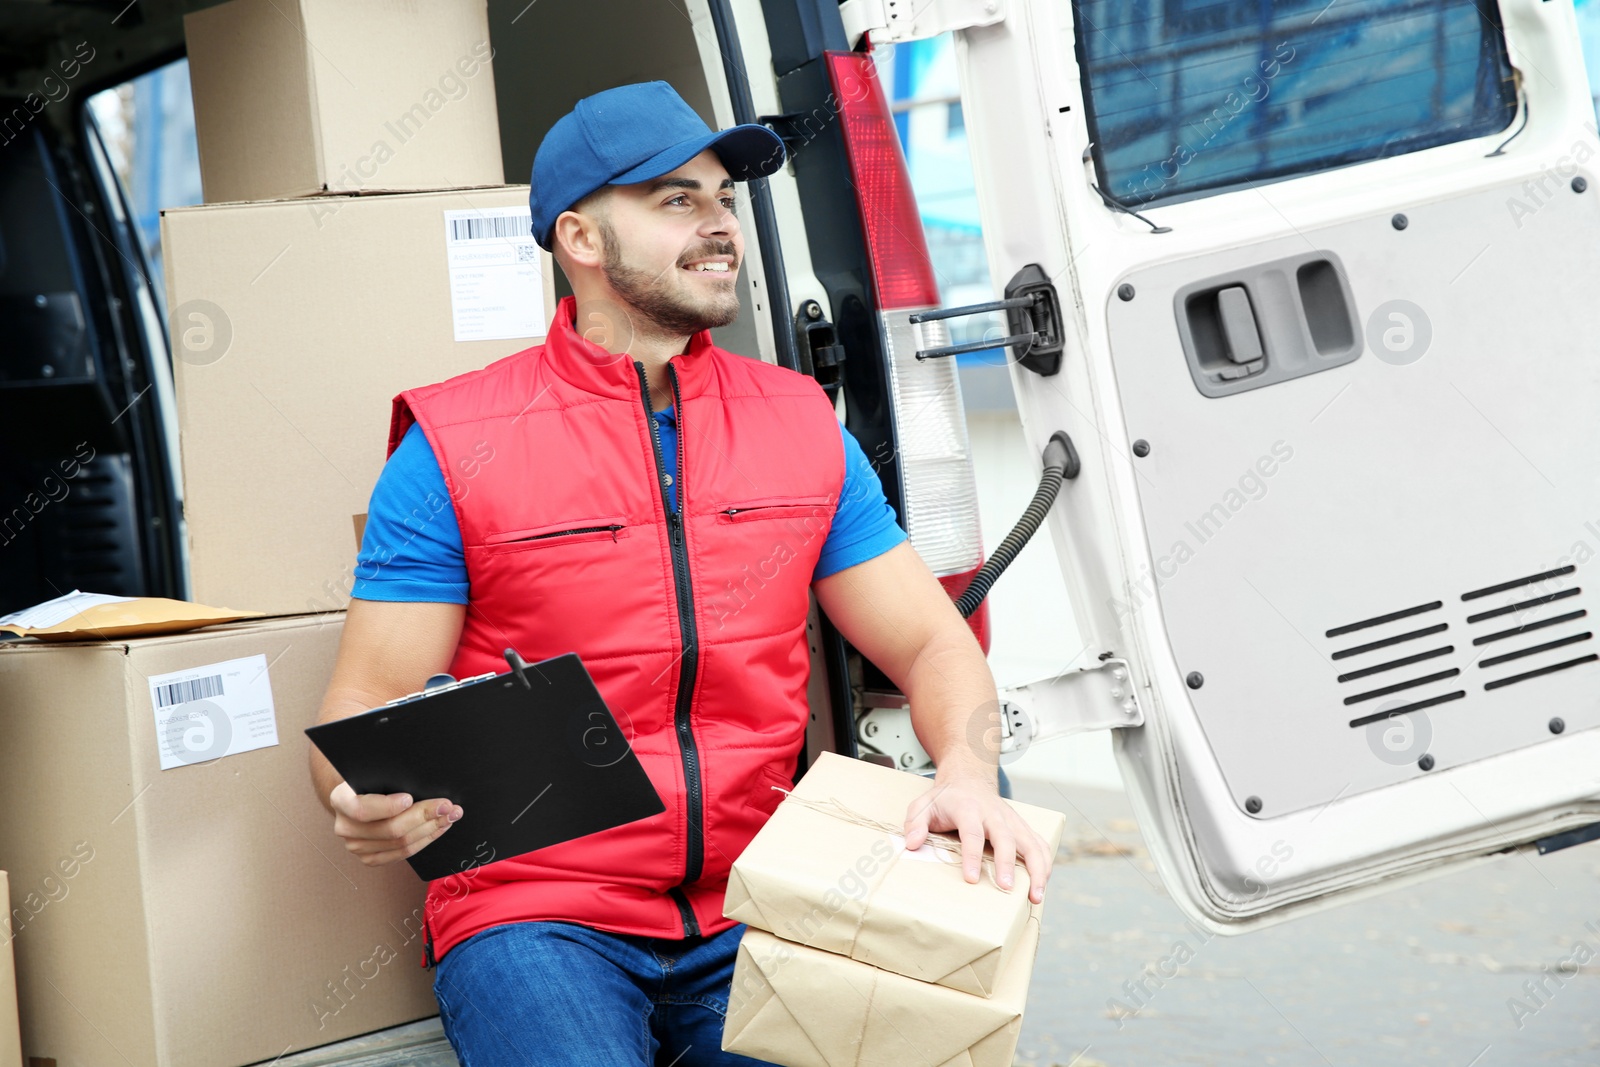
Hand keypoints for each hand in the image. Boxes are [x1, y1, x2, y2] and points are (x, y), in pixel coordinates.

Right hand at [329, 781, 462, 866]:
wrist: (359, 798)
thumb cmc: (371, 781)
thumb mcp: (373, 771)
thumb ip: (389, 774)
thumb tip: (420, 778)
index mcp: (341, 800)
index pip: (363, 809)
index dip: (388, 806)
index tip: (410, 798)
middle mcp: (345, 827)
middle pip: (390, 829)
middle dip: (423, 816)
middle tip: (446, 805)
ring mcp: (357, 846)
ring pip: (400, 843)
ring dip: (431, 829)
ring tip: (449, 815)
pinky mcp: (370, 858)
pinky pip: (403, 853)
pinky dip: (425, 840)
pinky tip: (439, 828)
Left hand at [903, 772, 1053, 903]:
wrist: (969, 779)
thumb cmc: (945, 799)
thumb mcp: (923, 805)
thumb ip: (915, 823)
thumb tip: (912, 844)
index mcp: (968, 809)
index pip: (972, 833)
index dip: (972, 856)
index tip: (972, 879)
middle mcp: (994, 814)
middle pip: (1006, 838)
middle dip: (1008, 863)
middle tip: (1007, 888)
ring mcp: (1012, 821)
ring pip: (1031, 842)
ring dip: (1037, 869)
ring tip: (1036, 896)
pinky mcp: (1022, 827)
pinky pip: (1039, 844)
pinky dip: (1045, 864)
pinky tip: (1042, 885)